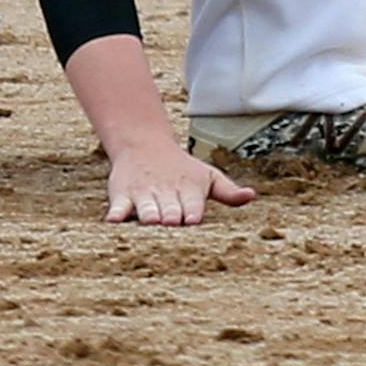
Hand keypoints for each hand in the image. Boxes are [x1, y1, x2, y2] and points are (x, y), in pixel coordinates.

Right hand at [103, 143, 255, 224]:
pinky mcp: (122, 194)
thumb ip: (228, 192)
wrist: (143, 144)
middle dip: (170, 216)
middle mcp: (166, 192)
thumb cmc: (182, 168)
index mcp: (189, 190)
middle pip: (168, 209)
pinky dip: (117, 212)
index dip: (191, 212)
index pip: (192, 205)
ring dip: (149, 214)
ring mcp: (143, 194)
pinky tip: (114, 220)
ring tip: (151, 219)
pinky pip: (119, 206)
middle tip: (170, 221)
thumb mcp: (208, 176)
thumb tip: (251, 196)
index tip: (191, 219)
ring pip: (146, 208)